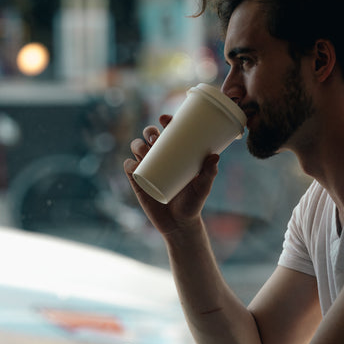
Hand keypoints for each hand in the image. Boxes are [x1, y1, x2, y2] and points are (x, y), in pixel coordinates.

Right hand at [123, 115, 219, 234]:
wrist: (179, 224)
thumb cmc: (193, 203)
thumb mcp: (202, 187)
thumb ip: (209, 173)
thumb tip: (214, 156)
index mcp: (175, 153)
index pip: (168, 132)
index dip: (164, 121)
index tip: (165, 119)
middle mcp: (159, 157)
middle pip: (149, 137)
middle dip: (149, 131)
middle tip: (155, 138)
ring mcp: (147, 168)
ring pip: (137, 149)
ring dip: (137, 145)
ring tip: (145, 151)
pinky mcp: (137, 182)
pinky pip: (129, 168)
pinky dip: (129, 164)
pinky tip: (133, 164)